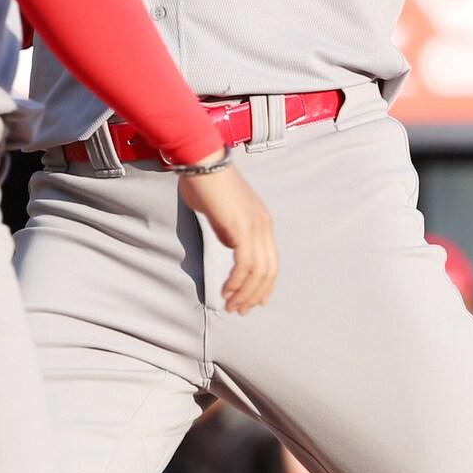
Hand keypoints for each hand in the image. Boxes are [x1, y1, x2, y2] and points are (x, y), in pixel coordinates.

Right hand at [177, 159, 277, 312]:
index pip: (271, 261)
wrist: (201, 162)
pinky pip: (245, 265)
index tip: (253, 301)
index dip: (264, 285)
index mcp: (263, 222)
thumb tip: (230, 244)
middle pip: (269, 271)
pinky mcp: (242, 228)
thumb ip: (229, 230)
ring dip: (244, 294)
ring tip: (231, 306)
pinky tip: (226, 291)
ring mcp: (255, 226)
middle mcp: (264, 226)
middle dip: (255, 295)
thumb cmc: (206, 183)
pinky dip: (236, 282)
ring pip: (258, 272)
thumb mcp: (222, 214)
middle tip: (240, 310)